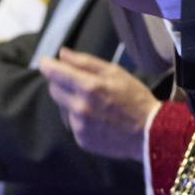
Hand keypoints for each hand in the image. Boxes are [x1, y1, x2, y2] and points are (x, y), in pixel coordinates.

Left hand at [37, 49, 157, 161]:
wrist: (148, 133)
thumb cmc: (134, 98)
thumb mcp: (115, 72)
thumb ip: (85, 62)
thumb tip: (62, 54)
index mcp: (89, 87)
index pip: (55, 73)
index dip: (48, 65)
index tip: (45, 62)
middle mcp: (80, 107)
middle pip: (54, 90)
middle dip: (61, 83)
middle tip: (79, 82)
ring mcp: (79, 126)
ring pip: (63, 108)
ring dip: (71, 102)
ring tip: (95, 104)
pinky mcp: (81, 140)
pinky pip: (73, 123)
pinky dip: (80, 118)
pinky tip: (98, 118)